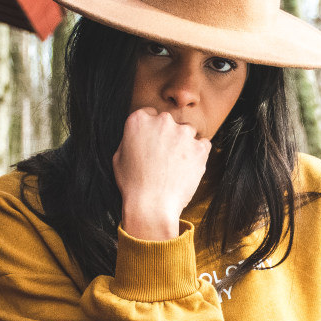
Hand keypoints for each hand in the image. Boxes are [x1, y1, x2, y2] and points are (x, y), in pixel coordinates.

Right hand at [112, 109, 209, 239]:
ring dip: (183, 144)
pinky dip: (197, 154)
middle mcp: (162, 121)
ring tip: (174, 166)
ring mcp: (183, 133)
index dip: (151, 130)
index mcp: (138, 120)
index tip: (152, 143)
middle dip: (167, 136)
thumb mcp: (119, 157)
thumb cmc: (132, 184)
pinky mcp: (200, 147)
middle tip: (162, 157)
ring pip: (187, 132)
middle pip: (169, 122)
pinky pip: (202, 145)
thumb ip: (130, 139)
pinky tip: (186, 169)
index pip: (149, 114)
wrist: (152, 205)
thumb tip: (139, 134)